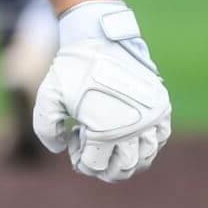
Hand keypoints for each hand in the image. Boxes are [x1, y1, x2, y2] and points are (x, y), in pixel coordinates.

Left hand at [33, 2, 170, 181]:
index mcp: (104, 131)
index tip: (73, 143)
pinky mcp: (160, 106)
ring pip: (146, 157)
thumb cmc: (72, 69)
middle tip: (93, 157)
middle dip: (105, 168)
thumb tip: (60, 148)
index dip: (81, 162)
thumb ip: (46, 128)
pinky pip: (161, 138)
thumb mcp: (48, 97)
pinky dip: (148, 145)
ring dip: (129, 161)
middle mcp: (133, 129)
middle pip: (124, 168)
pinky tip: (131, 138)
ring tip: (112, 151)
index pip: (96, 165)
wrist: (99, 39)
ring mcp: (151, 118)